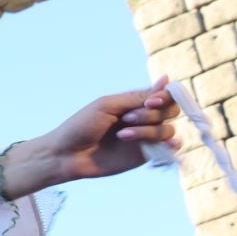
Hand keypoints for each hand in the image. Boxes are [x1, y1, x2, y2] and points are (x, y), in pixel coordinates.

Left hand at [6, 77, 181, 194]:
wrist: (65, 154)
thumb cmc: (81, 126)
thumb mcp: (108, 105)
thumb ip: (137, 97)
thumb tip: (166, 79)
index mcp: (135, 103)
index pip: (166, 95)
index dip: (165, 97)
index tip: (151, 102)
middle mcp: (143, 119)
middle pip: (171, 111)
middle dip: (153, 114)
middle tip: (127, 119)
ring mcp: (144, 138)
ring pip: (167, 130)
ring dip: (148, 131)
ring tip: (122, 136)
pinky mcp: (143, 156)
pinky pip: (167, 149)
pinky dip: (171, 146)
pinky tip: (166, 145)